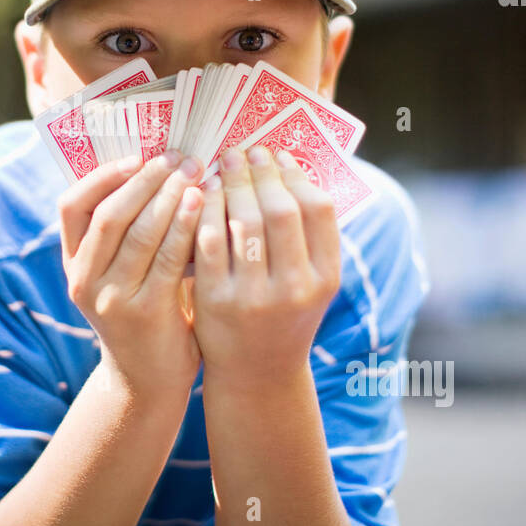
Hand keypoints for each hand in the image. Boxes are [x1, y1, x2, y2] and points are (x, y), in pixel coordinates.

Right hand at [59, 150, 205, 396]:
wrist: (149, 379)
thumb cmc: (145, 312)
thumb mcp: (120, 274)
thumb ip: (128, 233)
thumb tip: (160, 168)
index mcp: (73, 264)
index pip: (71, 206)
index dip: (103, 176)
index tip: (138, 157)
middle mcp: (84, 280)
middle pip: (109, 215)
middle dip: (145, 180)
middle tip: (178, 157)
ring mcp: (111, 299)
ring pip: (138, 233)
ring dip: (168, 197)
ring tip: (194, 173)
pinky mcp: (145, 312)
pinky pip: (167, 258)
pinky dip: (184, 226)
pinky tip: (202, 205)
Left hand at [192, 145, 341, 387]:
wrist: (257, 374)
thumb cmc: (284, 315)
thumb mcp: (311, 282)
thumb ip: (308, 236)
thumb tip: (288, 167)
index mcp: (325, 277)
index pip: (317, 208)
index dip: (295, 175)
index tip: (276, 155)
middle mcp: (295, 288)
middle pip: (279, 210)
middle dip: (259, 173)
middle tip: (243, 152)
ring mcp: (254, 297)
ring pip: (242, 222)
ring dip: (230, 186)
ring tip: (221, 167)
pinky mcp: (216, 302)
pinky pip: (207, 243)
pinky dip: (203, 212)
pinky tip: (199, 195)